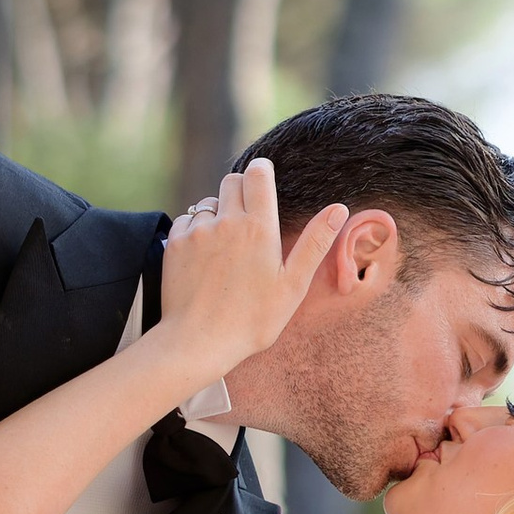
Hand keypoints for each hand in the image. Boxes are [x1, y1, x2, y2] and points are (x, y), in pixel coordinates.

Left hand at [158, 156, 346, 379]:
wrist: (198, 342)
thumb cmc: (252, 320)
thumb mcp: (293, 285)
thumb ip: (315, 243)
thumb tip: (339, 209)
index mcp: (258, 227)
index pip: (258, 174)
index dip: (262, 171)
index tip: (265, 178)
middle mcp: (226, 221)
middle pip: (232, 180)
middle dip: (242, 190)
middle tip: (249, 219)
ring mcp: (197, 231)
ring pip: (208, 202)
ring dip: (218, 213)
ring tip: (227, 246)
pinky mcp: (175, 244)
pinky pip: (187, 221)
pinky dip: (196, 230)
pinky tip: (205, 257)